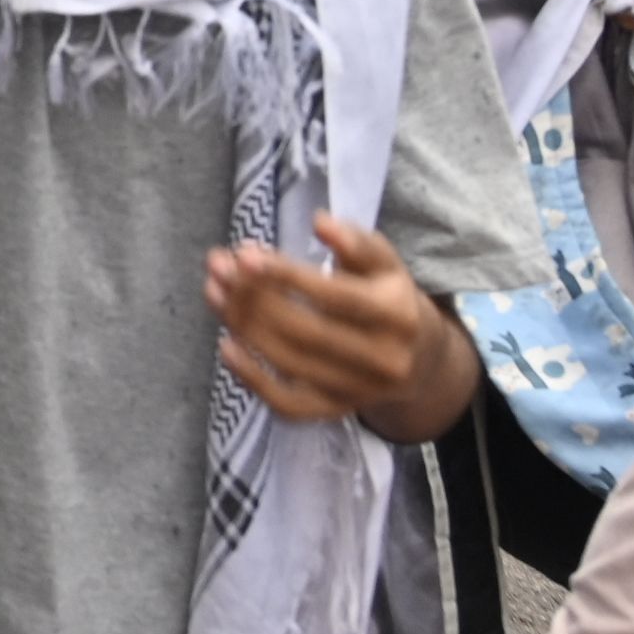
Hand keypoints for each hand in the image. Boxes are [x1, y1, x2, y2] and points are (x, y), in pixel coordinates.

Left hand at [203, 212, 449, 423]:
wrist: (420, 360)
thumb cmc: (387, 298)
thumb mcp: (384, 264)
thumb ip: (355, 240)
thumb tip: (320, 221)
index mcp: (398, 314)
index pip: (335, 296)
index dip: (287, 276)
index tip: (245, 255)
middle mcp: (384, 359)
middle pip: (306, 331)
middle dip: (254, 298)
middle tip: (219, 267)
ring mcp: (360, 391)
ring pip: (291, 363)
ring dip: (243, 327)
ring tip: (213, 291)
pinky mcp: (337, 411)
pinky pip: (290, 406)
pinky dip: (254, 380)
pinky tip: (226, 346)